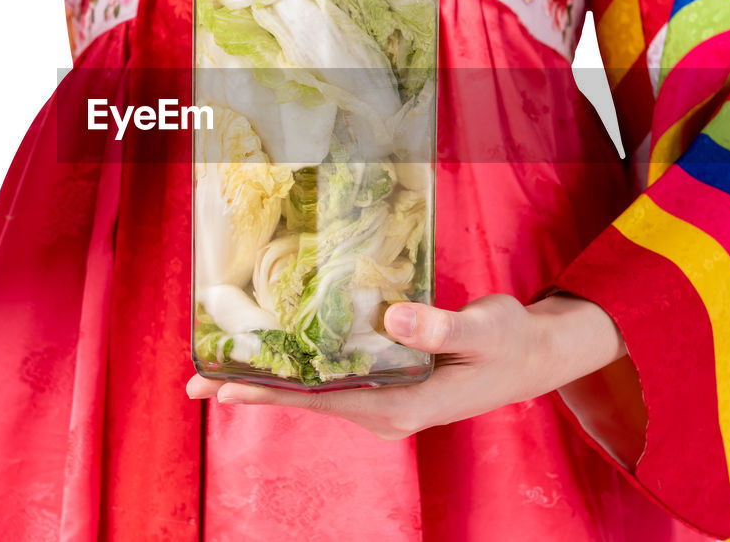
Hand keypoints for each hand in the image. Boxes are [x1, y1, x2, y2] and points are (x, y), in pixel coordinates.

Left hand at [185, 293, 628, 440]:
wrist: (536, 354)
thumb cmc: (509, 340)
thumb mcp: (480, 327)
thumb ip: (437, 323)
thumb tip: (392, 318)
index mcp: (399, 406)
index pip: (316, 400)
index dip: (266, 392)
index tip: (218, 388)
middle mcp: (385, 411)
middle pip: (305, 400)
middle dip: (252, 388)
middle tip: (193, 382)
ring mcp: (386, 402)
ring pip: (316, 391)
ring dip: (272, 378)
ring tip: (220, 367)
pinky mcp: (389, 387)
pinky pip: (335, 379)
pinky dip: (302, 368)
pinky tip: (278, 354)